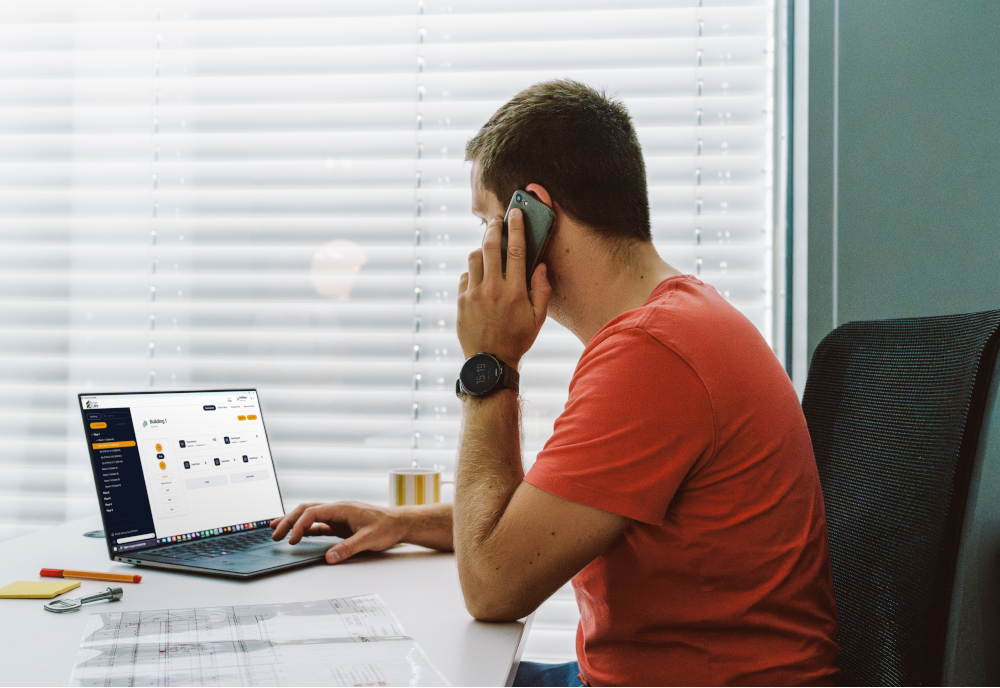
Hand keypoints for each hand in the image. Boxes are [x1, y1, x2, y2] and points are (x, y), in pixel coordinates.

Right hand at [270, 501, 405, 563]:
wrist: (400, 523)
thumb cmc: (387, 527)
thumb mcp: (368, 539)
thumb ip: (348, 548)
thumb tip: (329, 558)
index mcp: (342, 508)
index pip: (312, 513)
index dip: (299, 525)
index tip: (292, 540)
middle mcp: (337, 509)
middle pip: (306, 510)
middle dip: (288, 520)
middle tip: (274, 534)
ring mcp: (338, 516)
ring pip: (310, 515)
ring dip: (293, 522)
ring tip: (276, 529)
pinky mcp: (340, 524)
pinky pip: (319, 524)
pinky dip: (306, 529)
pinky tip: (297, 535)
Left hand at [457, 209, 551, 365]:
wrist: (489, 362)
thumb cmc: (517, 339)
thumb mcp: (538, 318)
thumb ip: (542, 290)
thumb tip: (540, 266)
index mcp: (515, 291)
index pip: (516, 250)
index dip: (516, 227)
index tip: (516, 213)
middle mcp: (493, 288)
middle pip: (491, 246)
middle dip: (494, 228)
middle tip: (497, 220)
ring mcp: (474, 294)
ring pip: (474, 258)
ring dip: (482, 250)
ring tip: (489, 251)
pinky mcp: (461, 300)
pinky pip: (465, 276)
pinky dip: (472, 273)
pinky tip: (480, 279)